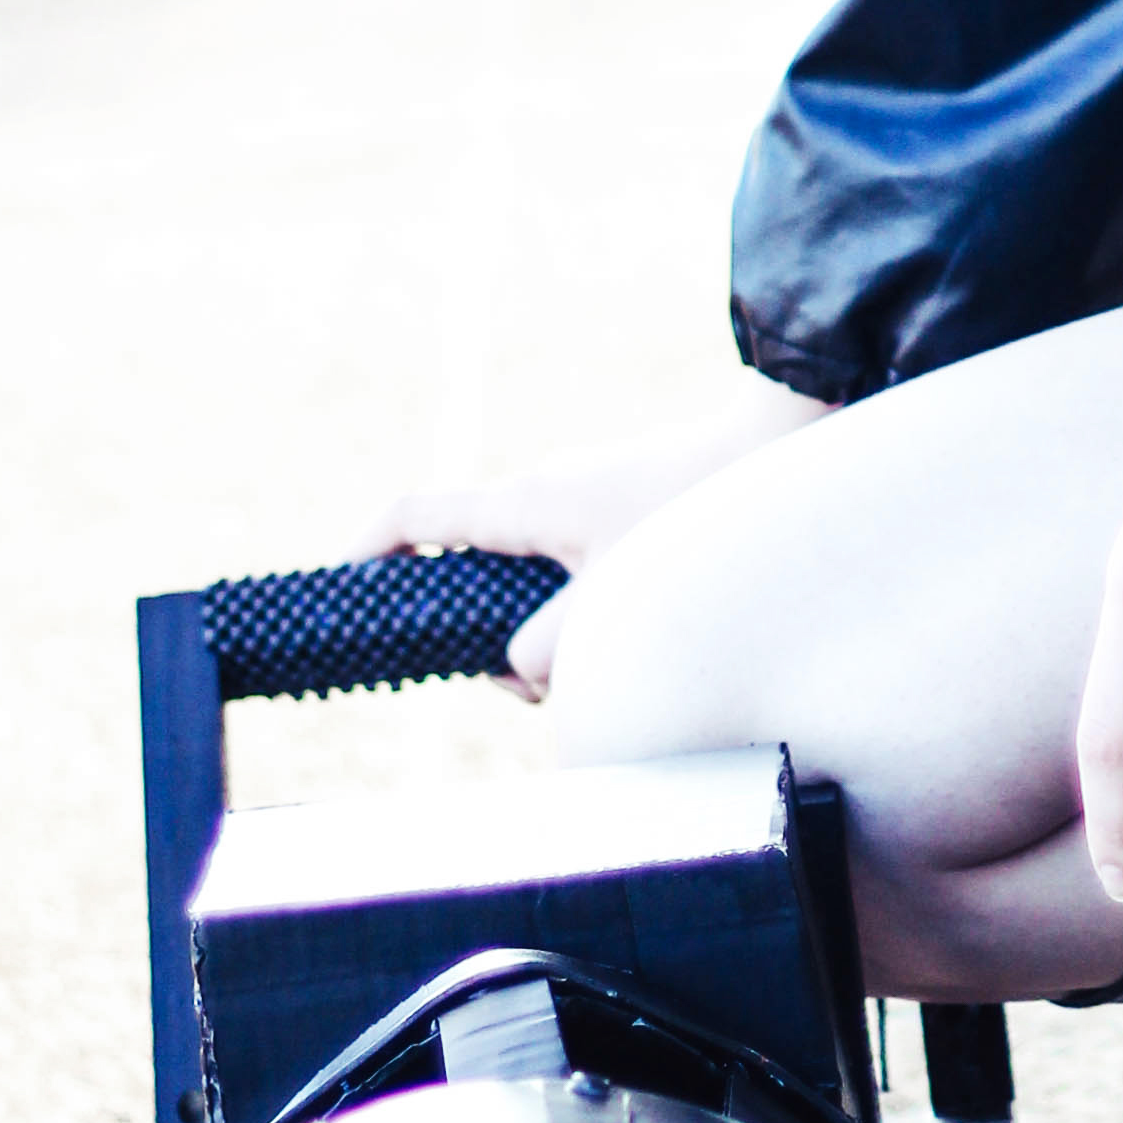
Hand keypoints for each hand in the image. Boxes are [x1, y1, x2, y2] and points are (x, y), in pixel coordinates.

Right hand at [342, 386, 826, 695]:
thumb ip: (554, 649)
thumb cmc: (698, 515)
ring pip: (529, 582)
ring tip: (609, 648)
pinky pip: (570, 571)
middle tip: (537, 679)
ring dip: (549, 632)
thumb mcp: (617, 599)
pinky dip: (582, 610)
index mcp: (524, 503)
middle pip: (473, 572)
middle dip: (491, 638)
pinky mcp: (617, 512)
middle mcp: (542, 493)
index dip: (367, 551)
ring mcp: (580, 501)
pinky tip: (637, 627)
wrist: (778, 442)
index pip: (415, 512)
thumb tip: (520, 671)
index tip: (344, 591)